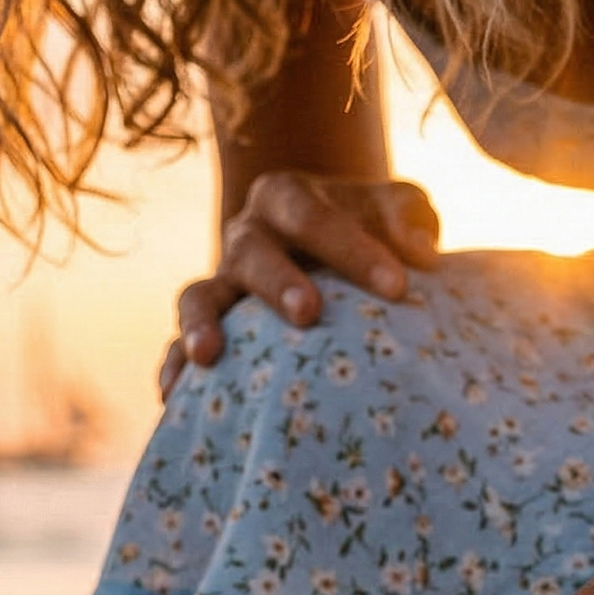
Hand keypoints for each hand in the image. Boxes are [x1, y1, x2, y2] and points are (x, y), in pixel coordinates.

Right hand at [159, 173, 440, 399]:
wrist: (331, 253)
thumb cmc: (372, 231)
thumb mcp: (396, 210)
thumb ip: (409, 219)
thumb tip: (420, 251)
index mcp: (286, 196)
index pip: (312, 214)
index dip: (353, 248)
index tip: (398, 286)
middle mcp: (246, 235)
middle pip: (250, 250)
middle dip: (277, 282)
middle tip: (309, 314)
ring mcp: (221, 282)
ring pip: (198, 294)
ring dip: (201, 323)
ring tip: (211, 357)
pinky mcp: (209, 326)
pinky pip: (176, 344)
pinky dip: (173, 366)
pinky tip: (175, 397)